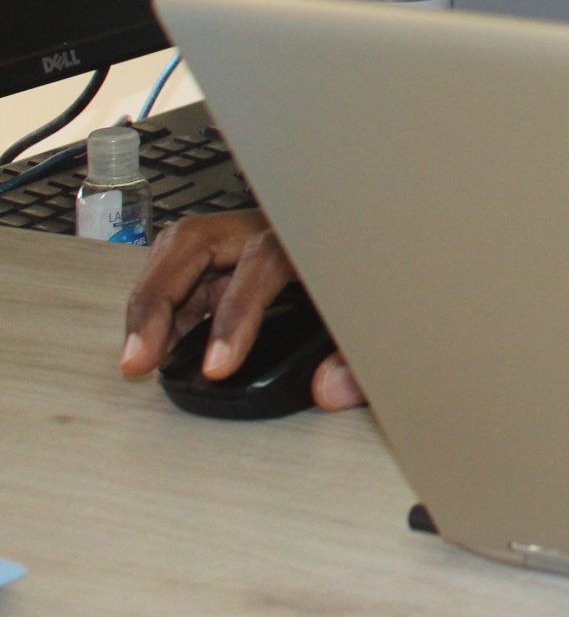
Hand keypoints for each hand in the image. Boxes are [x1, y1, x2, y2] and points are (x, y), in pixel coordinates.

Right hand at [118, 210, 365, 409]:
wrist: (384, 245)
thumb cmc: (373, 287)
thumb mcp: (380, 324)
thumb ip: (364, 359)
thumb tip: (330, 389)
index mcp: (314, 237)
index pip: (265, 261)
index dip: (236, 316)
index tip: (216, 367)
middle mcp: (271, 227)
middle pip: (198, 239)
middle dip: (160, 299)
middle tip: (140, 359)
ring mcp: (243, 235)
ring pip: (181, 248)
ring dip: (151, 301)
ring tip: (137, 356)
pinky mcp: (226, 254)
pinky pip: (181, 269)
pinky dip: (161, 304)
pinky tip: (156, 344)